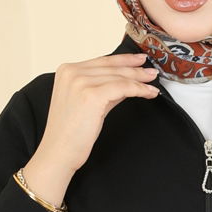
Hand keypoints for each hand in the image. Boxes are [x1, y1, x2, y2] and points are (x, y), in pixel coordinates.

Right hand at [21, 52, 160, 206]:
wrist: (59, 152)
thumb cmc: (70, 133)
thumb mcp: (86, 103)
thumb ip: (103, 89)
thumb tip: (125, 83)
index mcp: (66, 71)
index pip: (101, 61)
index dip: (123, 60)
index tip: (138, 61)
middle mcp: (72, 72)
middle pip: (111, 66)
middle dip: (134, 68)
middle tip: (151, 71)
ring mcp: (80, 82)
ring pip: (119, 76)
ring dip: (139, 79)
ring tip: (152, 83)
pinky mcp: (91, 94)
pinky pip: (122, 87)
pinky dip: (138, 89)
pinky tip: (148, 93)